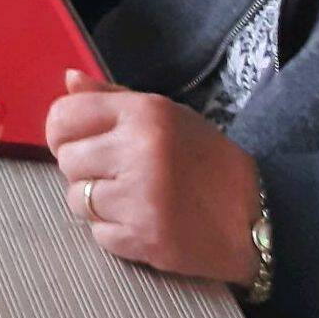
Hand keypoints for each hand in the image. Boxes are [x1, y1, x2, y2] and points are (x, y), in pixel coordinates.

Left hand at [48, 70, 261, 285]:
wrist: (257, 218)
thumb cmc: (208, 162)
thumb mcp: (166, 115)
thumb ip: (111, 97)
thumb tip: (69, 79)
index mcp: (143, 113)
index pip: (64, 115)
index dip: (61, 131)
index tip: (74, 141)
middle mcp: (139, 150)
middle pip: (67, 160)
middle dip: (83, 169)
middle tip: (114, 173)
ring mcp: (141, 197)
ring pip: (76, 199)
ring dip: (96, 203)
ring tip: (131, 197)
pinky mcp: (145, 238)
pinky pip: (98, 234)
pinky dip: (114, 232)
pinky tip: (142, 221)